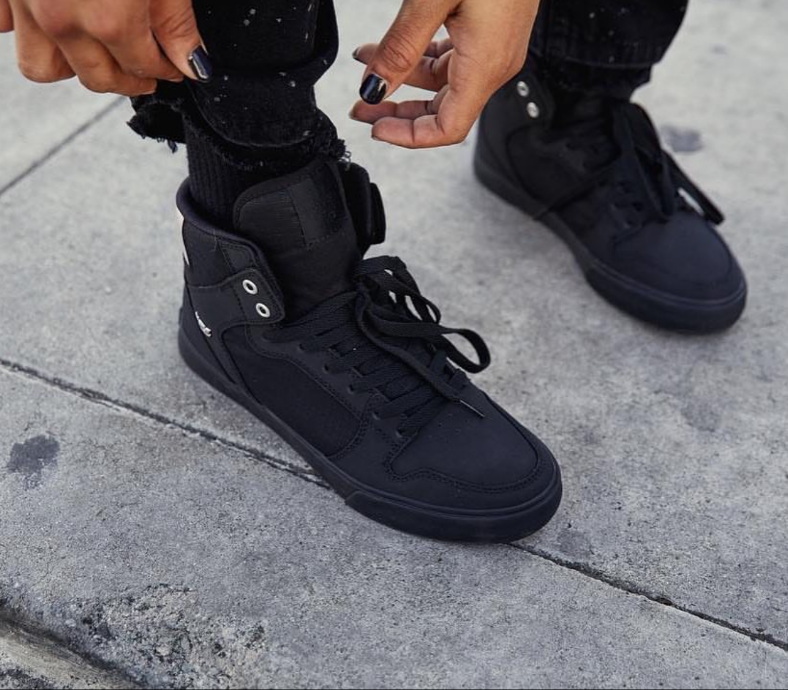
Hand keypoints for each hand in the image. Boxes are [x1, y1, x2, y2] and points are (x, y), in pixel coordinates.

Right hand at [0, 0, 209, 96]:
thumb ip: (176, 22)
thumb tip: (193, 66)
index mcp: (109, 20)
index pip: (145, 68)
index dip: (165, 69)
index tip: (174, 65)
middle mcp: (61, 21)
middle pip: (97, 79)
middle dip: (127, 78)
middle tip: (146, 68)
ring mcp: (23, 3)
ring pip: (43, 66)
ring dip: (72, 66)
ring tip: (96, 49)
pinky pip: (2, 26)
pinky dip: (21, 29)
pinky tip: (45, 20)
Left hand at [350, 0, 538, 148]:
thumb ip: (399, 49)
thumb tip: (372, 89)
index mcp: (484, 66)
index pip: (447, 129)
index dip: (408, 136)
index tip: (374, 127)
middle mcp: (495, 64)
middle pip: (443, 112)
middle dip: (397, 112)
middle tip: (361, 106)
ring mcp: (496, 48)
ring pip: (444, 84)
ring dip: (403, 78)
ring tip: (366, 59)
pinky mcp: (493, 30)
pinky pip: (453, 60)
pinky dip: (420, 58)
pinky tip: (395, 44)